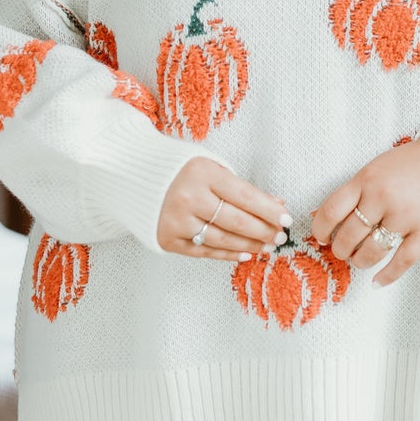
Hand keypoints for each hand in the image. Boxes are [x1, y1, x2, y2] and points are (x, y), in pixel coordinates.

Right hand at [158, 156, 289, 260]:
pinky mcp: (167, 239)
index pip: (245, 196)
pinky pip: (203, 251)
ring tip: (266, 246)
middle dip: (263, 231)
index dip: (269, 210)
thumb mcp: (210, 166)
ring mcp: (176, 221)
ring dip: (249, 245)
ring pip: (222, 239)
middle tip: (280, 237)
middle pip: (236, 221)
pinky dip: (226, 254)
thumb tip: (275, 204)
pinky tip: (243, 253)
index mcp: (201, 173)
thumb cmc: (179, 168)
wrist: (132, 176)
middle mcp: (187, 198)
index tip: (286, 219)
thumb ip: (240, 186)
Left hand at [311, 137, 419, 287]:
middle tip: (343, 251)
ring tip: (360, 260)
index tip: (322, 238)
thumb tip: (322, 216)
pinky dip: (387, 276)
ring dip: (360, 261)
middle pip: (349, 237)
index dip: (321, 230)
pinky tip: (377, 282)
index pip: (331, 212)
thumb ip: (353, 191)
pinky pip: (402, 261)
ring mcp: (406, 215)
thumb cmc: (410, 163)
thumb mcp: (375, 168)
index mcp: (366, 179)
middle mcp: (382, 197)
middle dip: (341, 250)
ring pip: (372, 252)